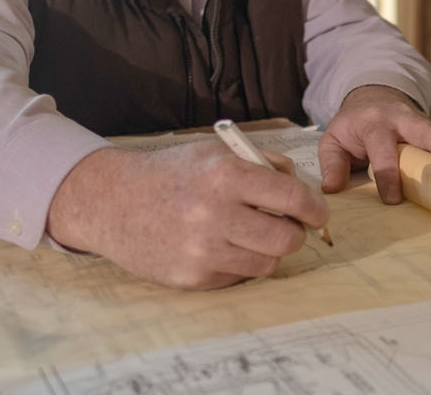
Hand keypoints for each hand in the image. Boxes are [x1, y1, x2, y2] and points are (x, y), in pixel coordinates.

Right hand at [45, 140, 327, 289]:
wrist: (112, 202)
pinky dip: (240, 264)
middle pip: (287, 238)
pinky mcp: (191, 278)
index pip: (292, 197)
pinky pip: (238, 277)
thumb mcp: (214, 153)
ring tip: (254, 235)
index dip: (314, 208)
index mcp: (225, 176)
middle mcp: (214, 215)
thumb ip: (262, 164)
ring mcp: (202, 251)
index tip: (317, 212)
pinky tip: (223, 246)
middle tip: (289, 226)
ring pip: (267, 263)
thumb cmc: (171, 173)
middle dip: (296, 233)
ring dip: (269, 250)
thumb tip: (302, 186)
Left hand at [317, 84, 430, 202]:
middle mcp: (400, 119)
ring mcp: (419, 122)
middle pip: (425, 131)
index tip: (393, 199)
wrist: (371, 98)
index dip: (387, 174)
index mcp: (373, 123)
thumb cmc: (351, 126)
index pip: (382, 149)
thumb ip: (332, 164)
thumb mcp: (332, 140)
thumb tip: (332, 190)